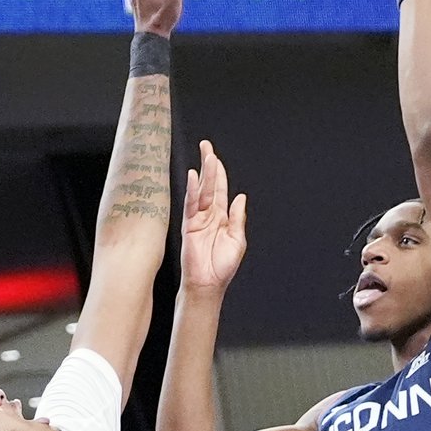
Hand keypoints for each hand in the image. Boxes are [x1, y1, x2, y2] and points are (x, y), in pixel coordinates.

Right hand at [181, 139, 246, 291]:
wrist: (208, 284)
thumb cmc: (221, 267)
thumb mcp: (237, 240)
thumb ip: (237, 218)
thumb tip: (241, 198)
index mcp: (222, 218)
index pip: (221, 190)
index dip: (219, 173)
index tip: (216, 157)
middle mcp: (209, 216)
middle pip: (210, 185)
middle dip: (209, 165)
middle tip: (207, 146)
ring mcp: (198, 220)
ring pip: (202, 191)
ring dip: (204, 173)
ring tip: (206, 156)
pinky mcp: (189, 226)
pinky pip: (191, 205)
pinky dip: (193, 191)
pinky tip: (195, 177)